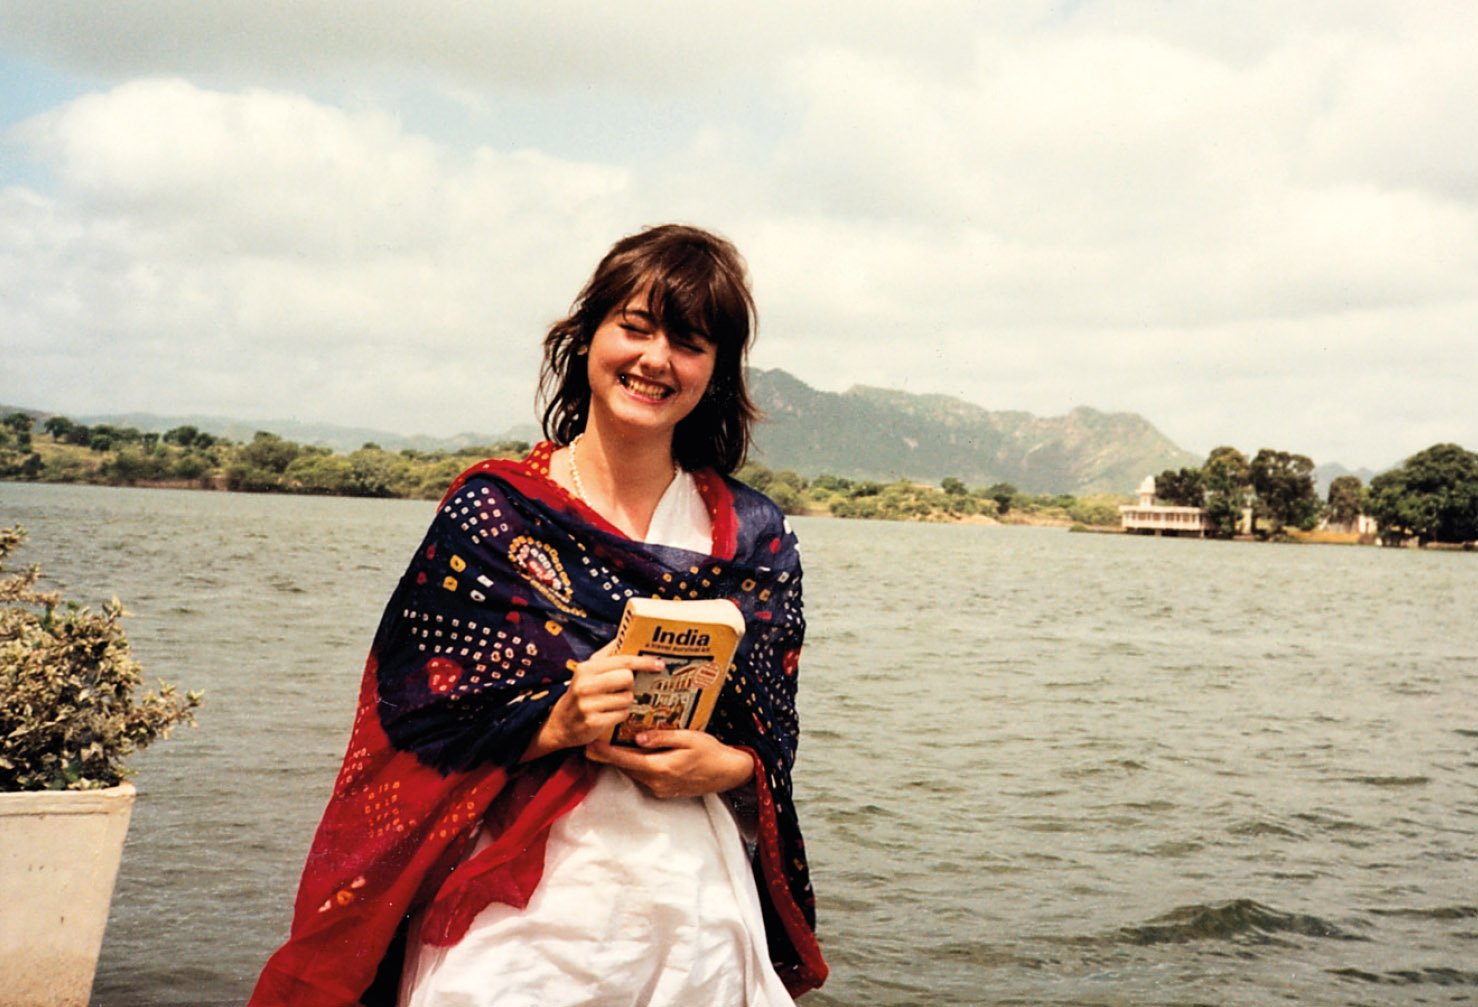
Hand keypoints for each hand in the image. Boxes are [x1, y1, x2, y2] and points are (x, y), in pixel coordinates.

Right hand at [521, 641, 664, 761]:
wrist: (560, 724)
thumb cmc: (580, 693)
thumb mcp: (587, 671)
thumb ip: (606, 655)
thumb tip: (623, 636)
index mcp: (586, 668)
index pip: (622, 661)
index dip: (643, 661)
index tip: (659, 664)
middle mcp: (585, 685)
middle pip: (628, 678)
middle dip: (630, 684)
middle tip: (622, 688)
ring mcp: (588, 704)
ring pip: (627, 698)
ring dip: (626, 702)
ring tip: (613, 703)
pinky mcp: (593, 722)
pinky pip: (622, 714)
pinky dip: (621, 714)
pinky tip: (610, 714)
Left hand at [585, 730, 754, 798]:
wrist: (729, 773)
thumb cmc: (711, 752)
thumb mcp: (689, 738)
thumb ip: (662, 738)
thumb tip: (637, 738)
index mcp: (662, 768)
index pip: (626, 760)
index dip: (606, 753)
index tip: (590, 745)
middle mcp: (658, 782)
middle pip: (627, 768)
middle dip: (609, 756)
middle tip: (593, 743)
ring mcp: (662, 789)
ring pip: (635, 773)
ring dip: (622, 761)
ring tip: (609, 746)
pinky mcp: (666, 790)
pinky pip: (645, 777)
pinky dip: (636, 766)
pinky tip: (634, 755)